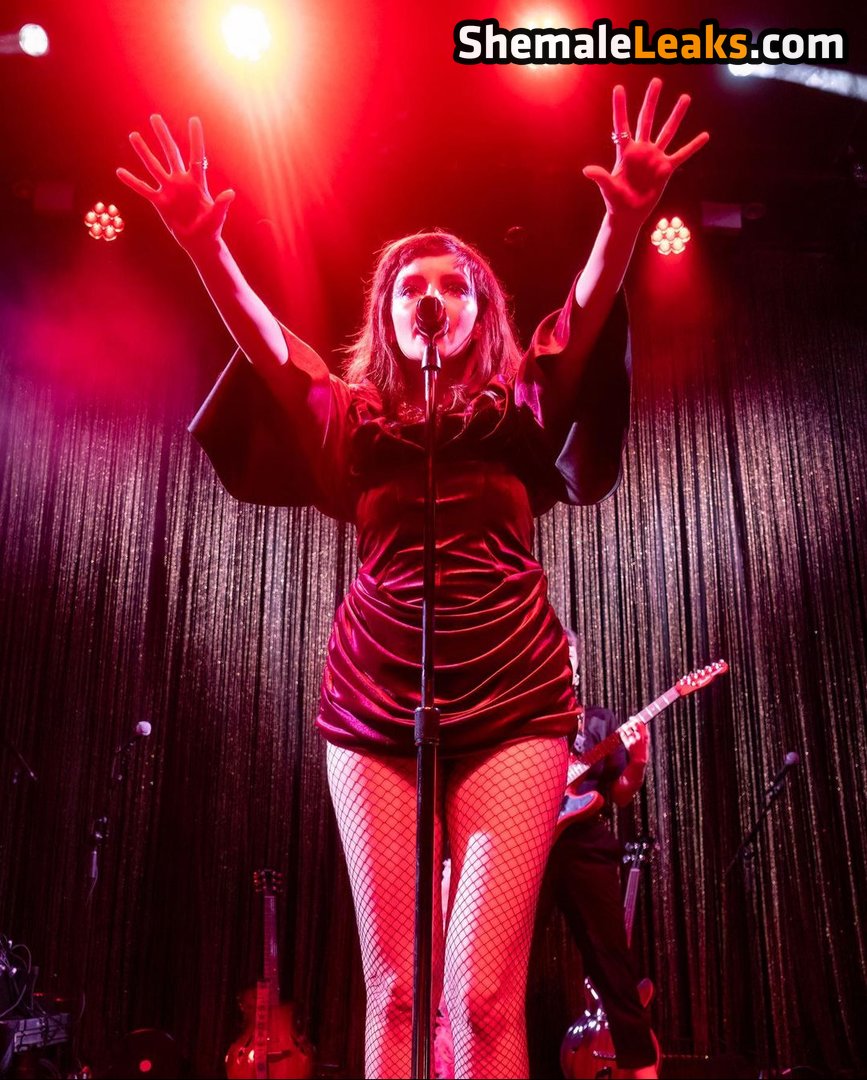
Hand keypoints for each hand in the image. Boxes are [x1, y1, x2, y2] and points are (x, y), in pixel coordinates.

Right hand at [116, 115, 234, 251]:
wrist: (198, 241)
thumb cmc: (210, 228)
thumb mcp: (217, 215)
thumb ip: (222, 204)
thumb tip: (230, 193)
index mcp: (197, 182)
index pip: (196, 156)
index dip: (195, 138)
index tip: (193, 120)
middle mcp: (181, 181)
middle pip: (171, 154)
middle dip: (163, 136)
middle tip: (155, 118)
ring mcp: (169, 190)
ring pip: (154, 167)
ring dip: (144, 152)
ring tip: (134, 135)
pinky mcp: (159, 202)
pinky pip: (143, 189)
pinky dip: (132, 182)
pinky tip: (120, 172)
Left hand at [584, 77, 708, 223]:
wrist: (629, 214)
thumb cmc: (615, 201)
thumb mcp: (608, 188)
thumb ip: (600, 177)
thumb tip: (587, 170)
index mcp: (625, 152)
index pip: (622, 125)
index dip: (620, 107)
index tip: (618, 88)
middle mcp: (641, 150)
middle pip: (647, 120)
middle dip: (651, 101)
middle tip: (656, 81)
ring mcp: (655, 157)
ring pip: (667, 131)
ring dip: (677, 115)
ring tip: (685, 97)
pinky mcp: (666, 168)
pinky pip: (682, 154)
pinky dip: (693, 146)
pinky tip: (705, 136)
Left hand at [618, 718, 648, 765]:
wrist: (639, 760)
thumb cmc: (643, 749)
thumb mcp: (646, 740)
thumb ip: (644, 732)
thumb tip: (642, 723)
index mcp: (646, 736)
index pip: (641, 723)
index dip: (635, 719)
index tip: (631, 718)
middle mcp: (640, 737)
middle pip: (633, 725)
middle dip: (629, 722)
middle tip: (626, 723)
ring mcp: (634, 740)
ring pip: (627, 729)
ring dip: (624, 727)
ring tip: (623, 728)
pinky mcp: (628, 744)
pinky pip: (623, 735)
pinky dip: (621, 733)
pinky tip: (622, 734)